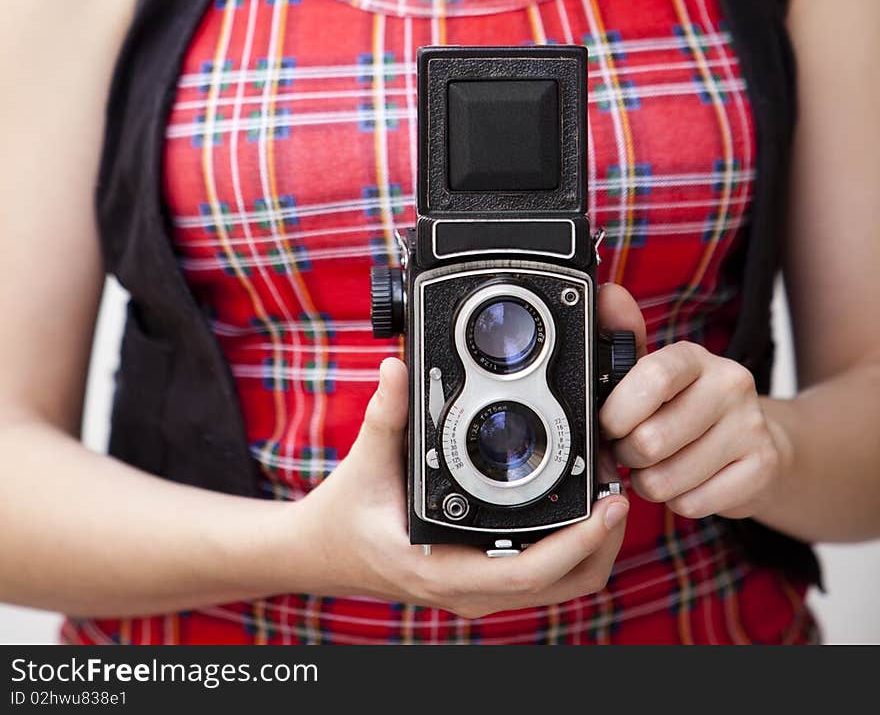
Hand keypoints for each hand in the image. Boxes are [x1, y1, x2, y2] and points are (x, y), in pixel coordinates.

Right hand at [286, 355, 631, 619]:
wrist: (323, 554)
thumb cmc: (345, 517)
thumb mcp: (364, 462)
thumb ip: (386, 414)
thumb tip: (398, 367)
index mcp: (443, 569)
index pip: (529, 573)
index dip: (578, 542)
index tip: (609, 504)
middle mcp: (469, 590)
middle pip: (563, 587)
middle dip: (602, 544)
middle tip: (618, 490)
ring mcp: (479, 591)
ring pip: (559, 587)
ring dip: (592, 548)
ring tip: (607, 496)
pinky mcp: (484, 580)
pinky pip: (543, 578)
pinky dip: (571, 550)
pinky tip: (578, 511)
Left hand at [598, 335, 789, 520]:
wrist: (758, 442)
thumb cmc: (690, 406)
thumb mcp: (656, 374)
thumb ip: (624, 339)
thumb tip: (607, 294)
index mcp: (694, 357)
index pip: (651, 378)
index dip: (618, 412)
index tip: (607, 426)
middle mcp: (729, 385)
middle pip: (651, 440)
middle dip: (626, 456)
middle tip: (629, 452)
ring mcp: (750, 427)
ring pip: (667, 479)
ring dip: (649, 483)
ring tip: (657, 468)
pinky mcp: (762, 468)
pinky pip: (693, 503)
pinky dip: (678, 501)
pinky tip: (687, 483)